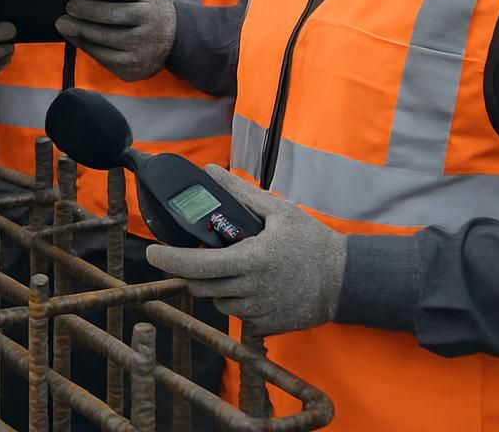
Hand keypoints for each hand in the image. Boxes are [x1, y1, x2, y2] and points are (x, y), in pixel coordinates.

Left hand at [55, 0, 175, 81]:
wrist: (178, 40)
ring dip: (81, 40)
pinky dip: (90, 51)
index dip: (90, 10)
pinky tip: (79, 40)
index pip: (115, 13)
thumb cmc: (156, 11)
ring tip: (65, 29)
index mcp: (149, 17)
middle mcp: (146, 42)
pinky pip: (105, 63)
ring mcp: (139, 61)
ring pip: (102, 52)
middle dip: (80, 27)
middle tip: (60, 20)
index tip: (70, 5)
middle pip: (105, 35)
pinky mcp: (132, 74)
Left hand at [145, 165, 346, 334]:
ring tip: (234, 267)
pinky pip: (237, 315)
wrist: (346, 281)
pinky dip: (236, 299)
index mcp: (251, 260)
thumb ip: (240, 192)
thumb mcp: (277, 210)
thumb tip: (211, 171)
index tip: (151, 252)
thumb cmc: (312, 242)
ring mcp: (259, 311)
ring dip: (215, 285)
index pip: (198, 265)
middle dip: (192, 271)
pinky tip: (252, 284)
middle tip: (200, 255)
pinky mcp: (267, 326)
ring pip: (217, 301)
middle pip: (201, 286)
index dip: (170, 260)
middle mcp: (252, 289)